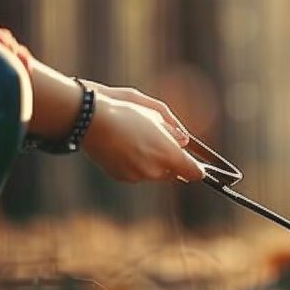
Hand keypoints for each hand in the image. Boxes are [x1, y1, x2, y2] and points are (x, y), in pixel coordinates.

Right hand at [81, 91, 203, 182]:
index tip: (199, 167)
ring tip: (141, 142)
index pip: (193, 172)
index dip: (196, 170)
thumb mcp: (156, 115)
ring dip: (153, 163)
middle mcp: (155, 170)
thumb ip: (173, 131)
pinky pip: (136, 174)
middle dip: (172, 163)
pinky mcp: (121, 176)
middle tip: (164, 146)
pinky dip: (136, 165)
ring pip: (154, 174)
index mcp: (168, 155)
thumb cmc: (126, 113)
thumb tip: (183, 141)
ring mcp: (137, 176)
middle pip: (173, 174)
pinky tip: (127, 148)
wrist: (91, 120)